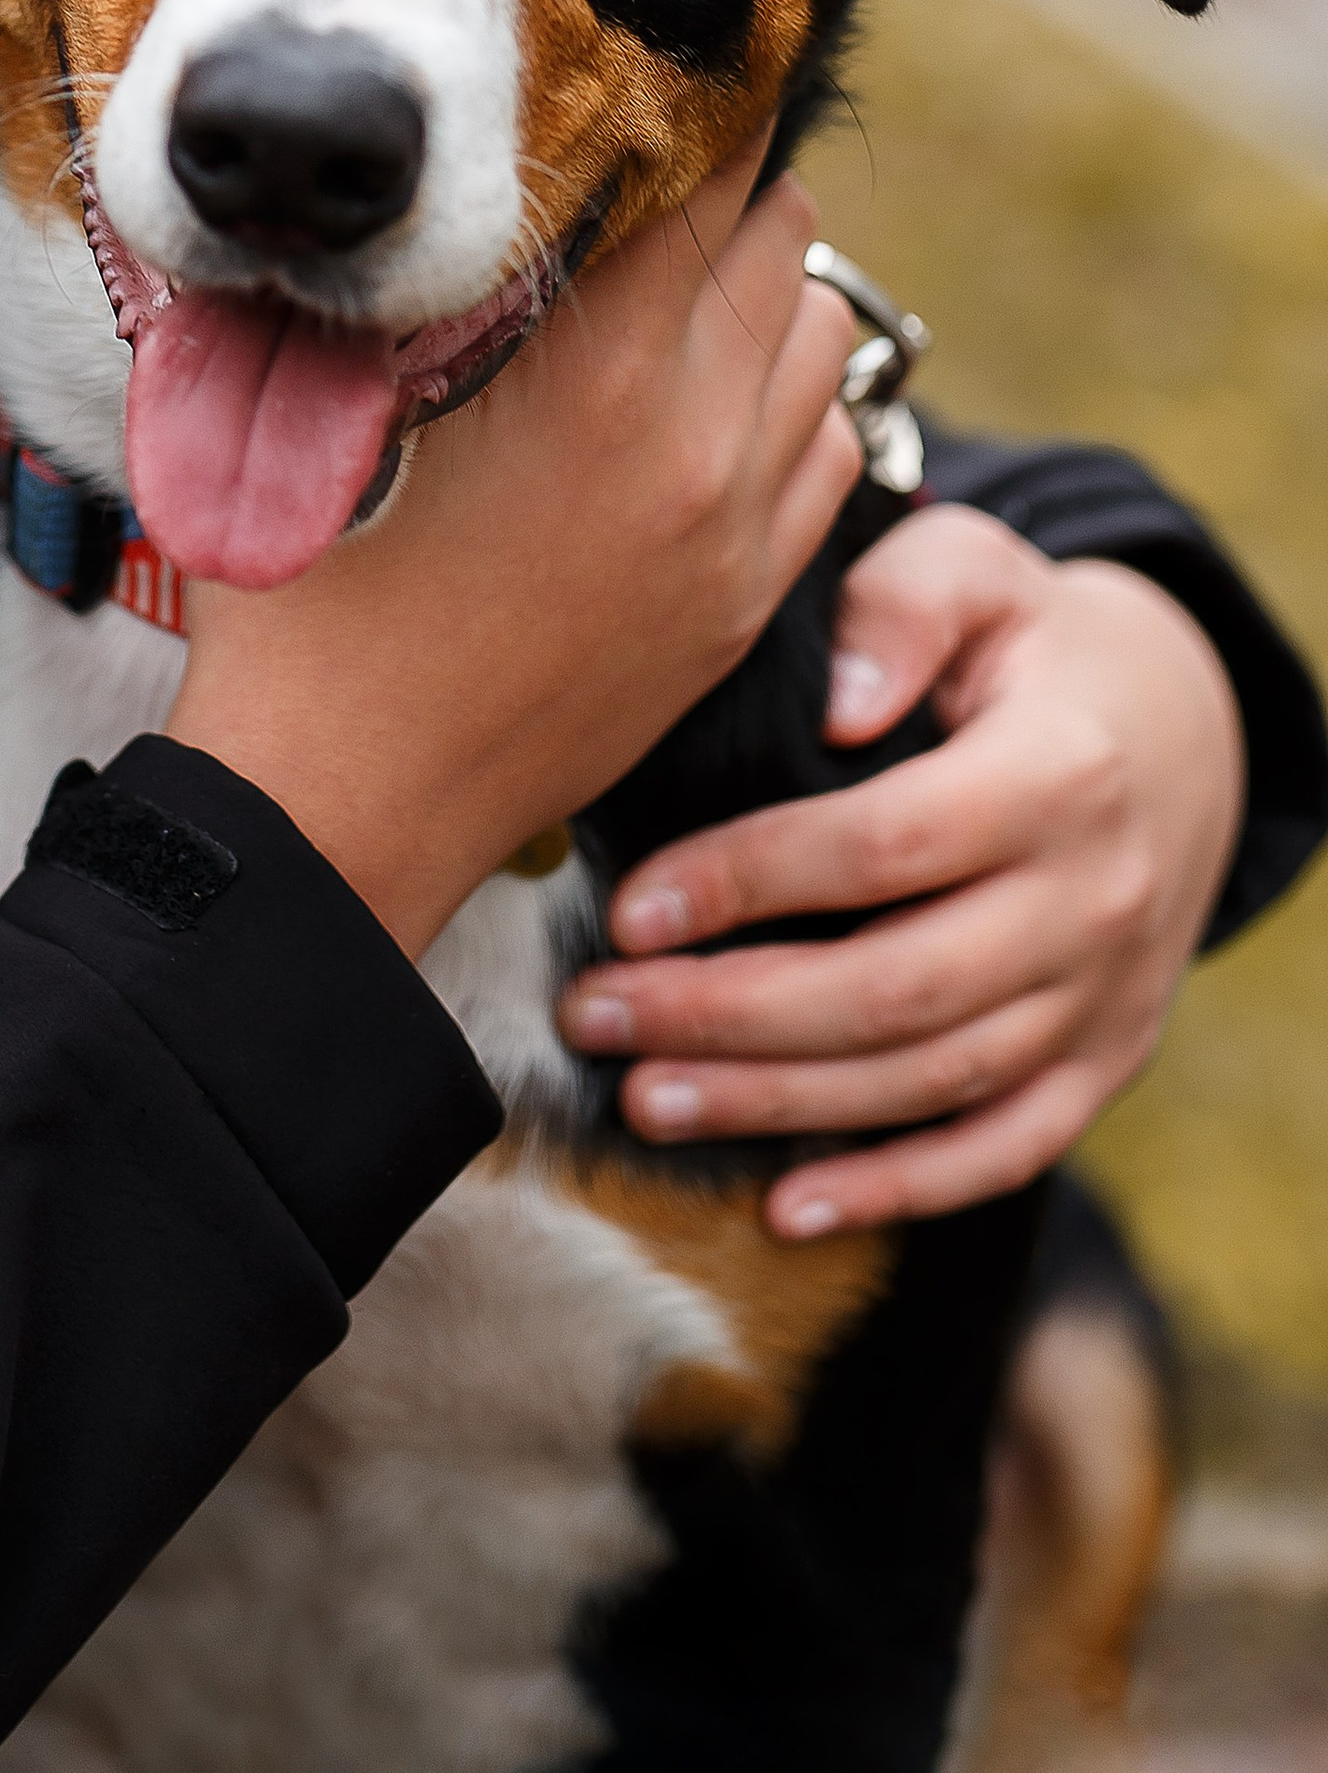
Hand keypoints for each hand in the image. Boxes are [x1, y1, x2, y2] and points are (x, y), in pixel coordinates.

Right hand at [166, 152, 862, 956]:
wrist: (347, 810)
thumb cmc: (306, 607)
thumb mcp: (323, 417)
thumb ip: (376, 288)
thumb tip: (387, 176)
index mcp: (595, 377)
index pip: (701, 173)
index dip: (667, 110)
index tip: (621, 83)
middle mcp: (699, 439)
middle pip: (781, 235)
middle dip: (715, 189)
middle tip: (631, 179)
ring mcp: (739, 527)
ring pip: (825, 335)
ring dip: (761, 292)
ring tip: (668, 287)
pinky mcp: (747, 597)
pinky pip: (828, 448)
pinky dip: (783, 399)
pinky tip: (699, 400)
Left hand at [558, 504, 1244, 1236]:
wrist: (1179, 731)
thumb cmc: (1027, 641)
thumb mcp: (976, 572)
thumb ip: (901, 608)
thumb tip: (837, 708)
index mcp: (1059, 773)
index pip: (886, 845)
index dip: (749, 880)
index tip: (628, 908)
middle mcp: (1093, 901)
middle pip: (900, 986)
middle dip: (732, 1016)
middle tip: (598, 1016)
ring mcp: (1105, 996)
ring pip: (934, 1077)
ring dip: (783, 1106)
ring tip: (647, 1099)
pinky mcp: (1103, 1061)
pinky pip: (1005, 1148)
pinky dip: (899, 1187)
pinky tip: (787, 1205)